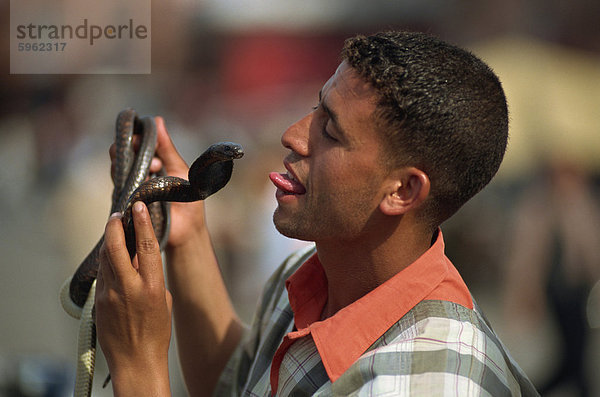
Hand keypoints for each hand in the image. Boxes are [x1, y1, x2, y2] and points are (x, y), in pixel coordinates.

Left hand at [95, 202, 171, 394]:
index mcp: (152, 286)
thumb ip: (152, 277)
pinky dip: (107, 262)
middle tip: (118, 214)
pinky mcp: (99, 303)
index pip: (146, 245)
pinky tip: (112, 258)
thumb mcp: (162, 300)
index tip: (139, 205)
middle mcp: (129, 287)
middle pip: (115, 246)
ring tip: (115, 231)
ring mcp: (110, 295)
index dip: (142, 222)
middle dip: (115, 225)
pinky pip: (102, 275)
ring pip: (105, 258)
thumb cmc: (157, 333)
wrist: (136, 362)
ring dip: (109, 241)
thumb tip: (141, 259)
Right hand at [109, 116, 206, 247]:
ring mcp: (131, 190)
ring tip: (148, 164)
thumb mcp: (178, 168)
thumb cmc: (188, 199)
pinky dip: (128, 182)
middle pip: (122, 156)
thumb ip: (167, 147)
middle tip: (143, 150)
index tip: (144, 138)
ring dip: (130, 164)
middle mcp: (138, 176)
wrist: (188, 229)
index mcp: (150, 164)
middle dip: (129, 149)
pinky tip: (139, 179)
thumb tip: (157, 120)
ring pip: (119, 171)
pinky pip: (121, 190)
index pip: (134, 145)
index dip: (137, 139)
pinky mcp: (128, 205)